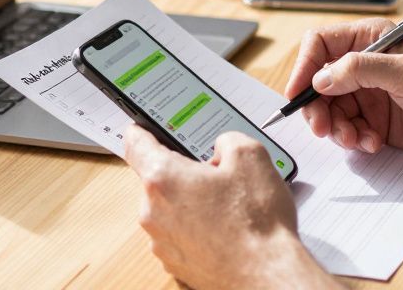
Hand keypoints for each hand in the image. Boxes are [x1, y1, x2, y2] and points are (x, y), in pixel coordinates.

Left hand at [122, 125, 335, 289]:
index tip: (143, 128)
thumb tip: (221, 149)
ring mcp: (163, 242)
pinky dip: (199, 230)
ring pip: (172, 209)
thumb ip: (227, 140)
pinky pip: (182, 235)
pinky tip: (228, 230)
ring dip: (194, 203)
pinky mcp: (176, 264)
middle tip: (219, 176)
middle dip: (186, 173)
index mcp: (164, 178)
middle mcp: (154, 212)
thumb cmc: (256, 224)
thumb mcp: (251, 155)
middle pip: (159, 179)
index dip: (142, 130)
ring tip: (230, 209)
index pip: (136, 144)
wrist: (266, 276)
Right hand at [285, 18, 402, 159]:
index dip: (303, 67)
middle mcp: (367, 64)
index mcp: (370, 39)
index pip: (320, 45)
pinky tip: (373, 143)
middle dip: (318, 107)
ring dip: (337, 128)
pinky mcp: (379, 120)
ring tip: (355, 139)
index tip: (297, 94)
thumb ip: (360, 69)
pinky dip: (354, 140)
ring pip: (332, 110)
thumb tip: (322, 77)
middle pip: (319, 82)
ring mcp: (372, 93)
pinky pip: (350, 130)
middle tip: (324, 128)